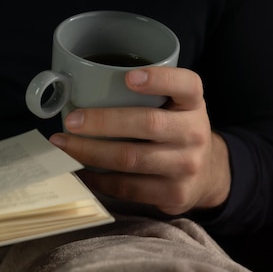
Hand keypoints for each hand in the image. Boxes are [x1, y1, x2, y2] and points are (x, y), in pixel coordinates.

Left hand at [49, 67, 230, 214]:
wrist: (208, 174)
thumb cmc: (174, 129)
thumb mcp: (174, 104)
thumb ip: (146, 94)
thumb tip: (80, 89)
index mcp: (193, 103)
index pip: (185, 84)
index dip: (159, 79)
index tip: (129, 77)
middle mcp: (195, 133)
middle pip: (147, 124)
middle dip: (102, 121)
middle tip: (71, 120)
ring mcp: (186, 166)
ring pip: (131, 159)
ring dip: (90, 152)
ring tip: (63, 145)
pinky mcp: (174, 194)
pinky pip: (128, 187)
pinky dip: (98, 179)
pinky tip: (80, 170)